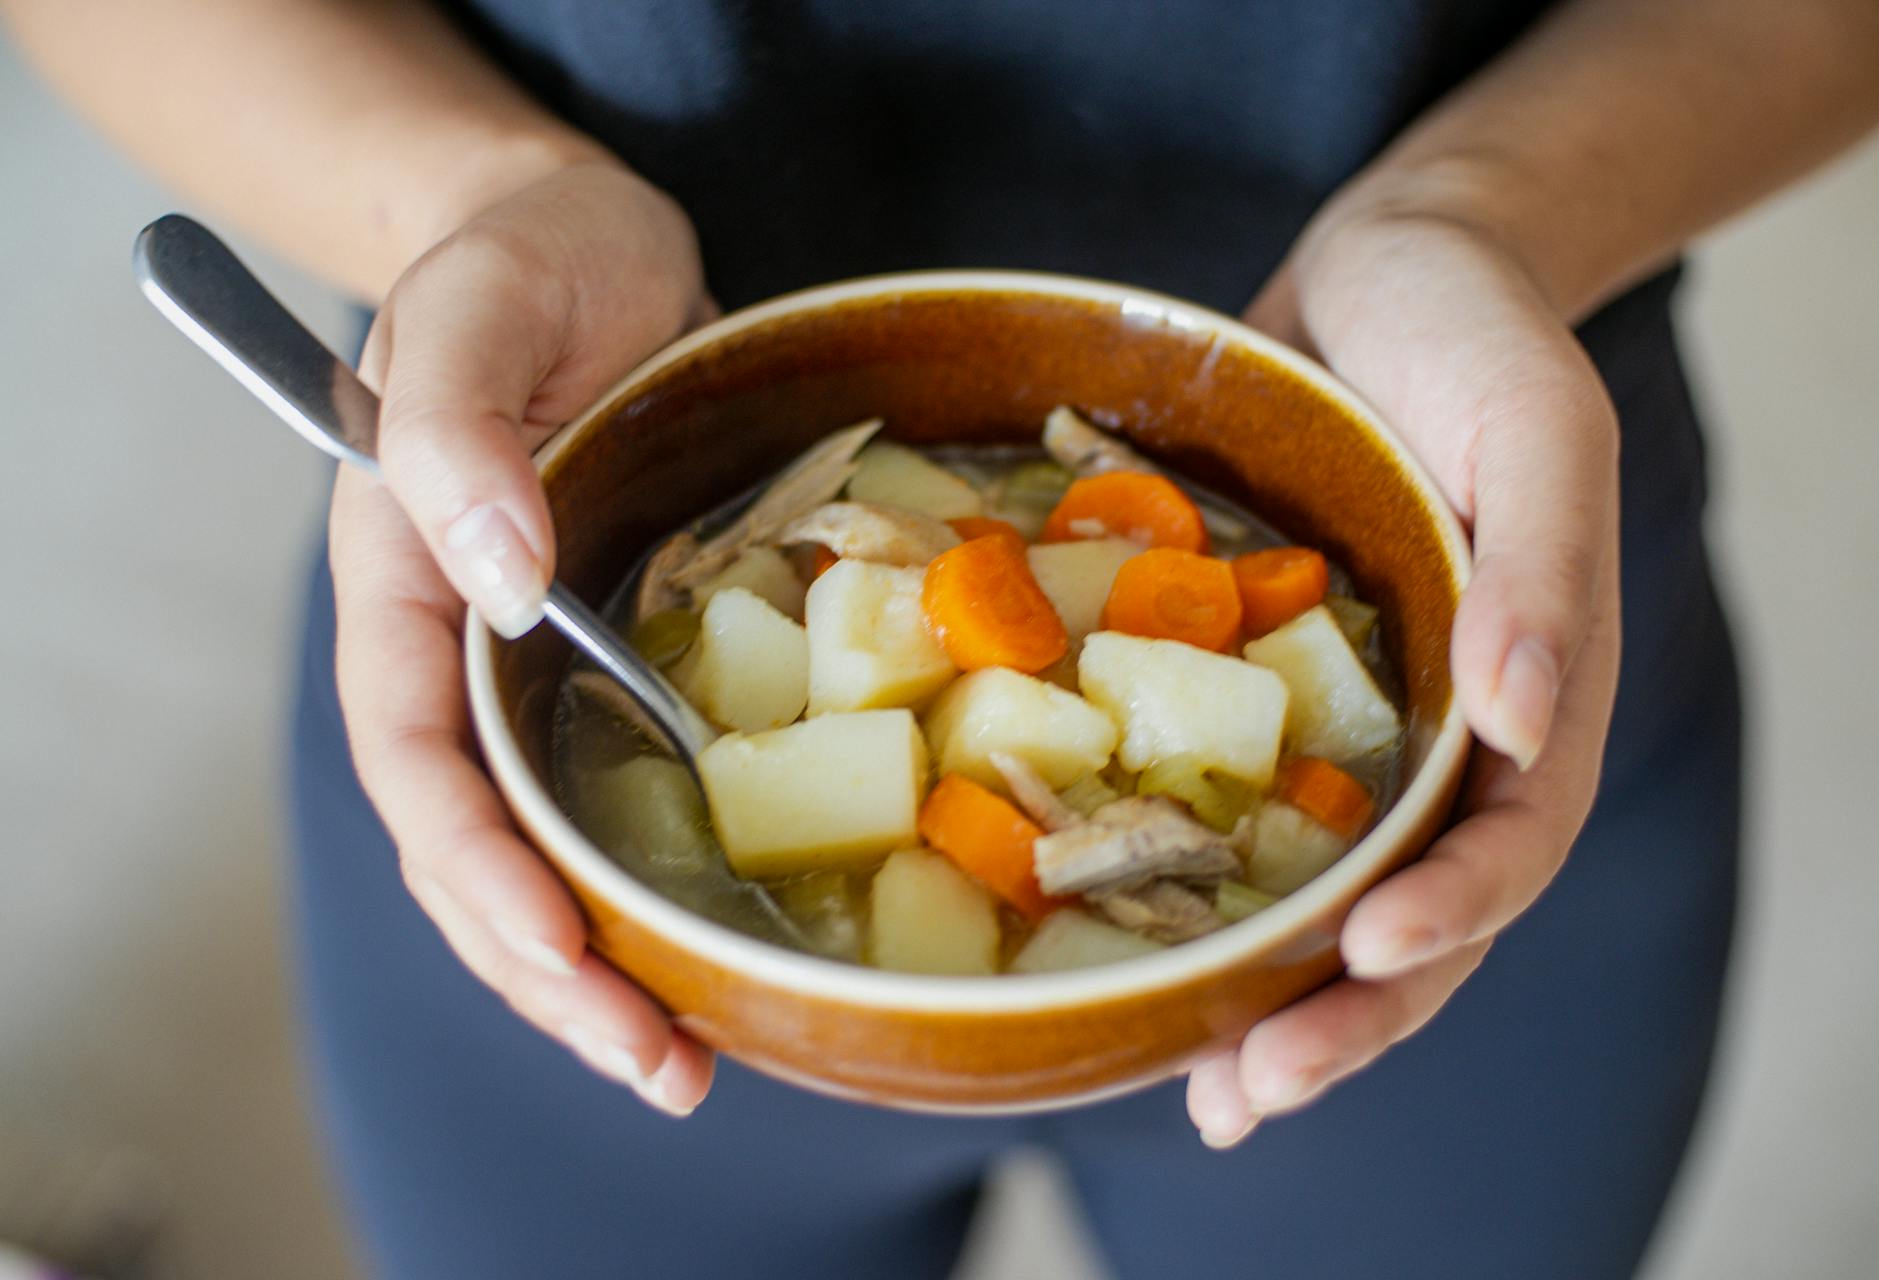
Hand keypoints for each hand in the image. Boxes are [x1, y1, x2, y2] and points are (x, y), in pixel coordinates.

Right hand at [331, 161, 717, 1114]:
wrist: (587, 241)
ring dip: (616, 954)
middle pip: (487, 844)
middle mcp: (475, 652)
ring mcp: (557, 665)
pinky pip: (644, 783)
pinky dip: (677, 867)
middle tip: (656, 1068)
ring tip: (690, 1056)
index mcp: (407, 588)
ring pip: (562, 839)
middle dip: (554, 970)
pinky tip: (731, 934)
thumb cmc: (518, 257)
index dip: (478, 871)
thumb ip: (457, 428)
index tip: (558, 955)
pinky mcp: (638, 653)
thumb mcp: (476, 306)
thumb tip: (499, 578)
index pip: (419, 762)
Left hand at [1186, 206, 1623, 1145]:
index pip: (1507, 845)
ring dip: (1267, 1001)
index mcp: (1530, 695)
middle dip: (1344, 1018)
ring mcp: (1347, 728)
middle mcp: (1440, 738)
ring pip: (1318, 896)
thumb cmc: (1477, 332)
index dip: (1449, 917)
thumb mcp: (1534, 422)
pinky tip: (1123, 960)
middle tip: (1250, 1092)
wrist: (1385, 275)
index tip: (1368, 961)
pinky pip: (1226, 812)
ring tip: (1204, 1097)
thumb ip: (1544, 566)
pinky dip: (1187, 895)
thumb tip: (1525, 719)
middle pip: (1413, 913)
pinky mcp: (1255, 694)